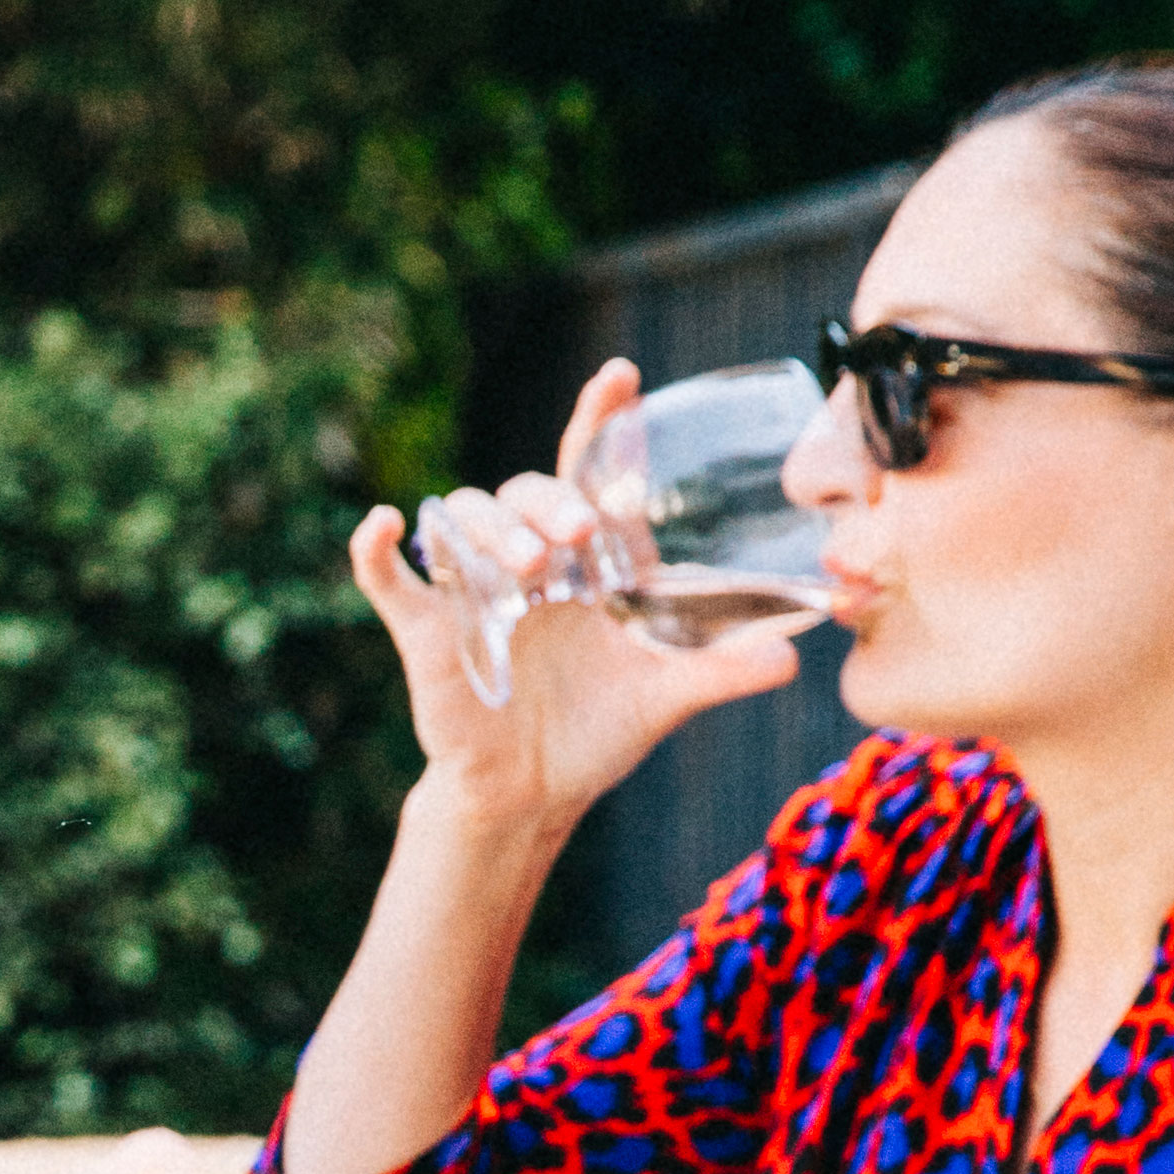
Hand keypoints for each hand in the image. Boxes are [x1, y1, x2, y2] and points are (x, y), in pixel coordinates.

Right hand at [352, 358, 812, 839]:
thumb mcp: (667, 699)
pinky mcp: (428, 632)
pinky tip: (383, 524)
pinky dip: (377, 550)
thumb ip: (724, 672)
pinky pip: (391, 579)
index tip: (620, 377)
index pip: (590, 472)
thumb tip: (796, 658)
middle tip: (577, 539)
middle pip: (526, 491)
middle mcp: (530, 562)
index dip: (600, 421)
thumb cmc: (600, 734)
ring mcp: (474, 591)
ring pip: (464, 518)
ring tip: (527, 571)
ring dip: (491, 530)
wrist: (533, 796)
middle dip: (549, 502)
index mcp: (588, 563)